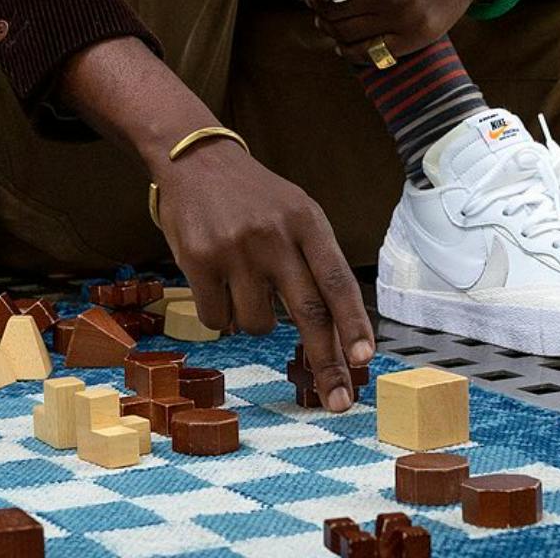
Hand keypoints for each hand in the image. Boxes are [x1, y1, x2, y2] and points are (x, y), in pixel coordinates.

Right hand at [152, 138, 373, 410]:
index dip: (353, 322)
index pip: (337, 278)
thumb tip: (339, 333)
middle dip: (327, 363)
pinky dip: (221, 316)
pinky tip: (216, 284)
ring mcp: (235, 248)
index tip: (364, 359)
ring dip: (255, 321)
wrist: (195, 160)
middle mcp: (273, 234)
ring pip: (258, 324)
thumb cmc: (254, 197)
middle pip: (308, 312)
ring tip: (245, 286)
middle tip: (340, 401)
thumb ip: (315, 261)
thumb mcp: (294, 212)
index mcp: (305, 219)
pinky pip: (217, 321)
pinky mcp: (199, 261)